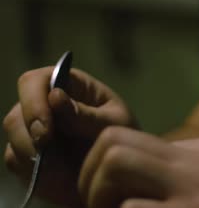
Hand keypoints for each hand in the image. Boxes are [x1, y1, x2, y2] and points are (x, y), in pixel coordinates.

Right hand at [3, 66, 136, 205]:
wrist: (121, 169)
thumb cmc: (124, 136)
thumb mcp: (115, 123)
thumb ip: (87, 114)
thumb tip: (55, 96)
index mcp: (70, 85)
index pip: (35, 81)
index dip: (33, 102)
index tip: (46, 129)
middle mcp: (45, 104)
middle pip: (17, 113)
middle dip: (29, 135)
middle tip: (47, 153)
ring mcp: (34, 128)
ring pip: (15, 138)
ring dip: (32, 155)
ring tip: (62, 169)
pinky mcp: (28, 153)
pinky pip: (16, 160)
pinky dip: (34, 170)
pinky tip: (59, 176)